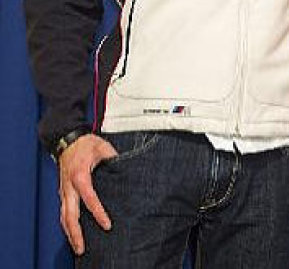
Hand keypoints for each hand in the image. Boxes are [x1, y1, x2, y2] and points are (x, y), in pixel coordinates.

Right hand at [58, 133, 117, 254]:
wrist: (67, 140)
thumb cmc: (85, 144)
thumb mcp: (102, 147)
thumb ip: (113, 158)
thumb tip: (126, 166)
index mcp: (80, 176)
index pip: (89, 198)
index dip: (98, 213)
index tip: (107, 225)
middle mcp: (68, 186)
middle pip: (69, 215)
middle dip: (76, 233)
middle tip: (82, 248)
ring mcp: (64, 190)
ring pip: (64, 216)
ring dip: (69, 233)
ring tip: (77, 246)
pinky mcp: (63, 192)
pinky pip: (63, 212)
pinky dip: (67, 224)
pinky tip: (73, 233)